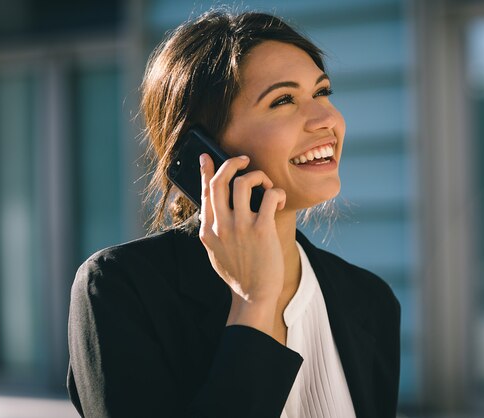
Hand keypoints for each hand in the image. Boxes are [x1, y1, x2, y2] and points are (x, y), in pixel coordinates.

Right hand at [198, 153, 286, 334]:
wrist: (253, 296)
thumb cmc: (238, 272)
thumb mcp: (215, 250)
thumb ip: (212, 228)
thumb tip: (210, 208)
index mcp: (208, 228)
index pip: (204, 191)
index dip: (206, 170)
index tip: (207, 155)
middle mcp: (221, 225)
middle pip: (221, 180)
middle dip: (233, 162)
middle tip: (246, 160)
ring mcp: (240, 227)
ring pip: (244, 183)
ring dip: (259, 176)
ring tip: (267, 186)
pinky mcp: (261, 230)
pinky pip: (269, 197)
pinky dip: (276, 192)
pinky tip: (279, 200)